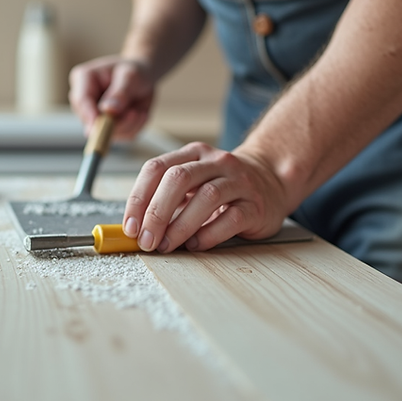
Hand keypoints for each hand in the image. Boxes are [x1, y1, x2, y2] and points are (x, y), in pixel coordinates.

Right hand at [68, 56, 155, 139]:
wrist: (144, 77)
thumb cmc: (135, 71)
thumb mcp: (131, 76)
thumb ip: (120, 92)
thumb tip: (108, 110)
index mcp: (83, 79)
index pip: (81, 101)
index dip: (90, 116)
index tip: (101, 128)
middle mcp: (84, 100)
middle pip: (91, 121)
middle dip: (116, 123)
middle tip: (136, 113)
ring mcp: (94, 116)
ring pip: (107, 133)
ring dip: (128, 125)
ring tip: (139, 111)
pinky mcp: (106, 128)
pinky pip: (121, 136)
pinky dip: (134, 128)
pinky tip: (139, 114)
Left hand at [122, 142, 293, 252]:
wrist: (271, 182)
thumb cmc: (223, 188)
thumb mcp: (193, 183)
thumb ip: (166, 199)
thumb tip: (135, 228)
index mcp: (193, 154)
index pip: (157, 168)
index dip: (138, 198)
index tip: (130, 226)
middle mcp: (216, 162)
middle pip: (178, 179)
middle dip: (156, 212)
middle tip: (146, 240)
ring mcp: (238, 181)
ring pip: (206, 197)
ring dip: (180, 226)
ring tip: (166, 246)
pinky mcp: (255, 205)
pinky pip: (231, 219)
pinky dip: (208, 235)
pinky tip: (195, 245)